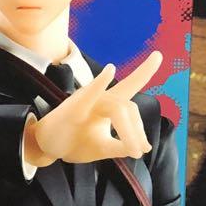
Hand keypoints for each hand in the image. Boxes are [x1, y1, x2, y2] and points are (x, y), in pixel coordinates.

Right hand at [26, 51, 160, 166]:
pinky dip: (99, 82)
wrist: (46, 146)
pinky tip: (110, 70)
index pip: (131, 85)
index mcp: (108, 104)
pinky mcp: (72, 109)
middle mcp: (99, 98)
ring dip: (129, 130)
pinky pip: (89, 95)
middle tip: (141, 151)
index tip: (159, 54)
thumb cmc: (73, 141)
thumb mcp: (103, 147)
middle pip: (128, 107)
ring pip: (117, 108)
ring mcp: (85, 101)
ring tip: (134, 151)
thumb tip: (142, 148)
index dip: (145, 70)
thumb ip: (121, 145)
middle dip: (138, 130)